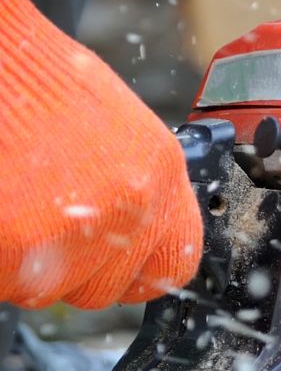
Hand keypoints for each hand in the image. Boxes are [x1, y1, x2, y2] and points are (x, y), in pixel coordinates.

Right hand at [0, 0, 201, 310]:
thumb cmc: (37, 81)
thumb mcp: (114, 129)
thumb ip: (130, 186)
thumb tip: (127, 236)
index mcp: (161, 174)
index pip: (173, 266)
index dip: (134, 275)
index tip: (111, 270)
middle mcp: (131, 204)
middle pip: (101, 289)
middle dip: (66, 271)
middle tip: (35, 226)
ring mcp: (78, 224)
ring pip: (45, 290)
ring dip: (21, 265)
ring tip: (10, 208)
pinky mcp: (21, 238)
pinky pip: (7, 279)